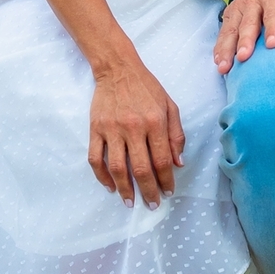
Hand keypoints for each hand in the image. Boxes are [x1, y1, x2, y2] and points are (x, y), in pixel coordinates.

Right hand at [88, 59, 184, 206]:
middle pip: (141, 168)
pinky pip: (96, 158)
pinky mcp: (96, 129)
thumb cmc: (147, 87)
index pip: (162, 159)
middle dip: (148, 191)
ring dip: (125, 189)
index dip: (166, 179)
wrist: (118, 69)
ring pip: (118, 167)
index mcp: (155, 121)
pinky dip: (102, 176)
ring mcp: (112, 129)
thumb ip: (176, 135)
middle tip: (152, 204)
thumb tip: (178, 163)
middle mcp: (134, 127)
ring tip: (131, 202)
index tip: (168, 192)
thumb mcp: (170, 106)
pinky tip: (110, 186)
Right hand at [213, 0, 274, 71]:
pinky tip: (218, 62)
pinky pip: (223, 30)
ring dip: (226, 47)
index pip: (273, 11)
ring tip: (224, 66)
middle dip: (245, 40)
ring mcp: (240, 7)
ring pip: (231, 27)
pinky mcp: (231, 13)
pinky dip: (219, 46)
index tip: (273, 44)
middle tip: (244, 57)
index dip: (273, 27)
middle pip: (248, 21)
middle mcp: (254, 0)